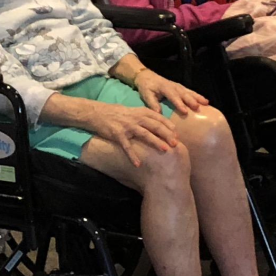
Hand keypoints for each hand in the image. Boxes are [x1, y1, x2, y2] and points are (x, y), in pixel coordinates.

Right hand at [63, 95, 179, 167]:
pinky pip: (127, 147)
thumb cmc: (118, 113)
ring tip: (165, 150)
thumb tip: (161, 125)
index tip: (178, 134)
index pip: (158, 118)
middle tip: (176, 144)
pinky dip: (132, 156)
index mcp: (141, 112)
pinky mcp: (118, 135)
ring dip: (156, 142)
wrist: (97, 113)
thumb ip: (146, 117)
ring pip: (145, 134)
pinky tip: (138, 164)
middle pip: (155, 126)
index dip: (168, 126)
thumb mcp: (134, 111)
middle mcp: (136, 118)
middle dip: (167, 134)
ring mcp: (127, 126)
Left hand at [132, 68, 208, 115]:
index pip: (173, 96)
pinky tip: (204, 101)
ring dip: (198, 97)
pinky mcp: (180, 87)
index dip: (179, 104)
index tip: (185, 111)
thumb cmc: (146, 87)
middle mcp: (174, 86)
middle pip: (184, 93)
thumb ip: (152, 104)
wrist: (146, 76)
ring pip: (189, 92)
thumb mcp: (146, 95)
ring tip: (206, 103)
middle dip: (192, 100)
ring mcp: (178, 86)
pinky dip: (197, 96)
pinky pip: (190, 91)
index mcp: (165, 88)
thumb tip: (159, 114)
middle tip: (198, 108)